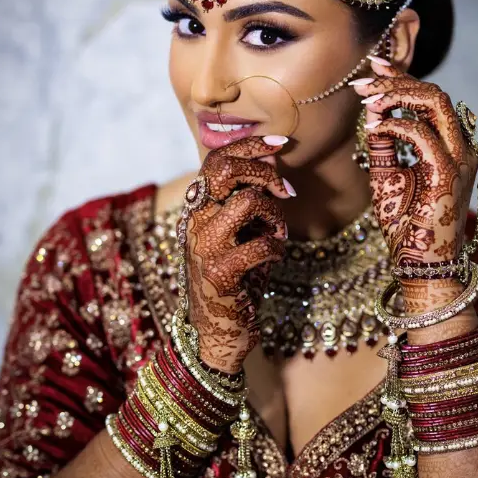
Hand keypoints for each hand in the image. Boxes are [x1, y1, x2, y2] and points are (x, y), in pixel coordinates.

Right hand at [181, 136, 292, 372]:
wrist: (217, 332)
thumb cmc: (234, 278)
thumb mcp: (240, 233)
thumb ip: (249, 196)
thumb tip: (272, 157)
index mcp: (197, 209)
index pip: (216, 159)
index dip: (249, 145)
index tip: (279, 144)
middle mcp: (194, 223)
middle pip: (226, 170)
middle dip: (264, 172)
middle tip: (283, 191)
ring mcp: (204, 248)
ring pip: (248, 201)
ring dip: (275, 214)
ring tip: (277, 231)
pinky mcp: (220, 273)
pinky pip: (263, 243)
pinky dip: (278, 247)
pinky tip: (274, 257)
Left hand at [353, 61, 477, 271]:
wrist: (421, 264)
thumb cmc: (406, 225)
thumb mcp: (387, 176)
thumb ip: (384, 144)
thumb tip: (373, 111)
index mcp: (449, 147)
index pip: (431, 101)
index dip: (403, 79)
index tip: (374, 68)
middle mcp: (460, 149)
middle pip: (435, 95)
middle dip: (398, 80)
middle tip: (365, 79)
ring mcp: (458, 160)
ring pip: (436, 104)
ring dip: (399, 95)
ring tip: (369, 96)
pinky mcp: (447, 174)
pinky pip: (423, 135)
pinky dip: (397, 125)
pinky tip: (375, 125)